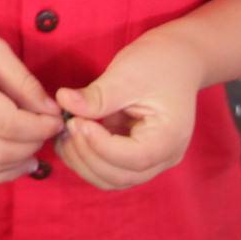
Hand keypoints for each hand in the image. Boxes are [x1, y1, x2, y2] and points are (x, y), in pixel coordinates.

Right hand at [0, 7, 65, 185]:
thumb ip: (22, 81)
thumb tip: (50, 111)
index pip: (12, 125)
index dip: (41, 128)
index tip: (56, 120)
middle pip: (2, 151)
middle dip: (33, 145)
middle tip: (46, 132)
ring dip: (18, 164)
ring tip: (34, 150)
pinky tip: (13, 164)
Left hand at [55, 28, 206, 190]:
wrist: (176, 60)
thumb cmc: (158, 64)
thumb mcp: (127, 75)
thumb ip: (97, 95)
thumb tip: (63, 101)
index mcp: (169, 138)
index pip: (134, 159)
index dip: (100, 146)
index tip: (77, 122)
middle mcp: (163, 157)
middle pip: (120, 176)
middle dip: (87, 155)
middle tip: (68, 123)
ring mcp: (149, 160)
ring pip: (110, 179)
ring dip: (82, 161)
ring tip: (65, 130)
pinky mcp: (133, 155)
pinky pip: (107, 168)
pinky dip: (84, 158)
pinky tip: (69, 137)